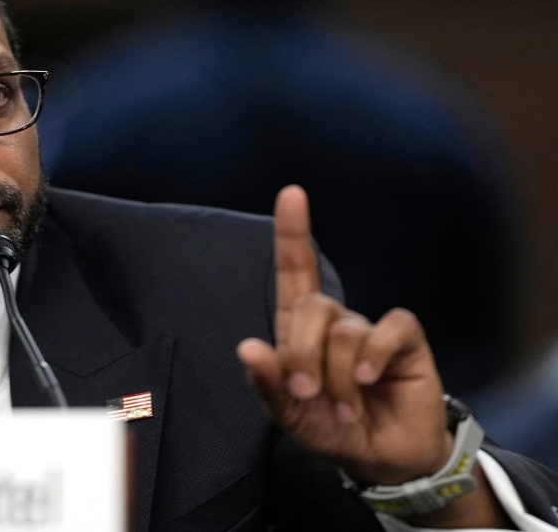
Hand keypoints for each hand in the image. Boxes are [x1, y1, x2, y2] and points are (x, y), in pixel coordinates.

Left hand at [237, 185, 450, 485]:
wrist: (382, 459)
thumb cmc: (331, 429)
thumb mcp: (289, 416)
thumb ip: (268, 384)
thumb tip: (248, 347)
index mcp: (299, 330)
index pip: (294, 271)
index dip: (292, 232)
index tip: (291, 193)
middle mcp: (334, 321)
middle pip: (311, 306)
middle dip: (303, 354)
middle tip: (307, 395)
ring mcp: (369, 329)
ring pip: (344, 330)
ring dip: (338, 376)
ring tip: (344, 409)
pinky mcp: (404, 341)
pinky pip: (386, 329)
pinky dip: (373, 357)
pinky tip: (369, 382)